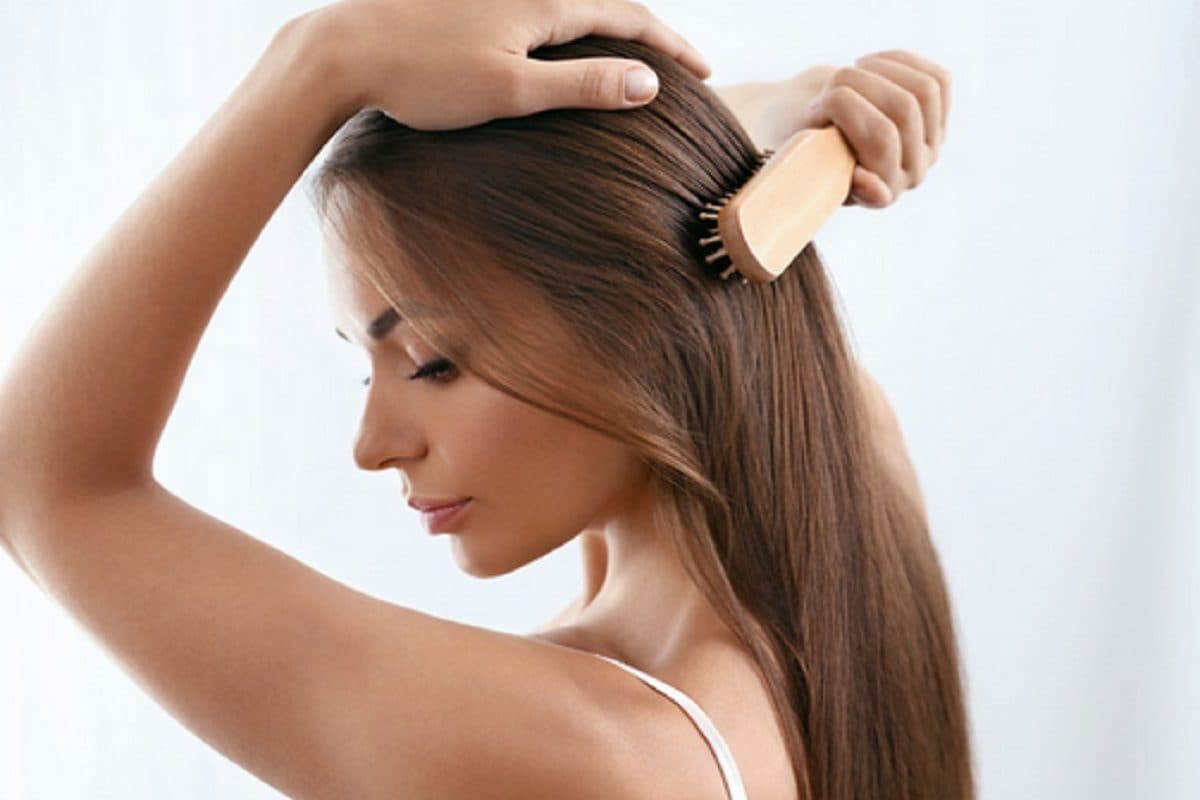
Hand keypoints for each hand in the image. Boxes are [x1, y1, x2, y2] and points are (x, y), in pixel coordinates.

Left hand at [306, 0, 711, 130]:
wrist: (344, 51)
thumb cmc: (423, 75)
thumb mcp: (511, 90)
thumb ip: (582, 86)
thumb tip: (650, 83)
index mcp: (543, 2)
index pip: (630, 17)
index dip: (672, 45)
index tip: (706, 72)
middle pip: (606, 3)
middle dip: (648, 33)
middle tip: (678, 64)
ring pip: (572, 5)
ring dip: (610, 27)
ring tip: (632, 57)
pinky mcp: (471, 3)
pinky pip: (540, 10)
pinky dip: (571, 28)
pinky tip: (563, 48)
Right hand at [761, 50, 951, 207]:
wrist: (805, 131)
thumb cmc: (797, 149)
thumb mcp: (801, 160)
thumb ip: (833, 176)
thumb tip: (881, 193)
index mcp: (879, 194)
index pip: (881, 137)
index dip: (845, 109)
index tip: (812, 112)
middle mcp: (910, 174)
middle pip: (903, 107)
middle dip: (853, 84)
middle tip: (822, 91)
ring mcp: (930, 145)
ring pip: (922, 89)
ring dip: (876, 70)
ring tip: (846, 75)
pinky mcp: (939, 117)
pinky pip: (937, 79)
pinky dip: (898, 62)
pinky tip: (868, 66)